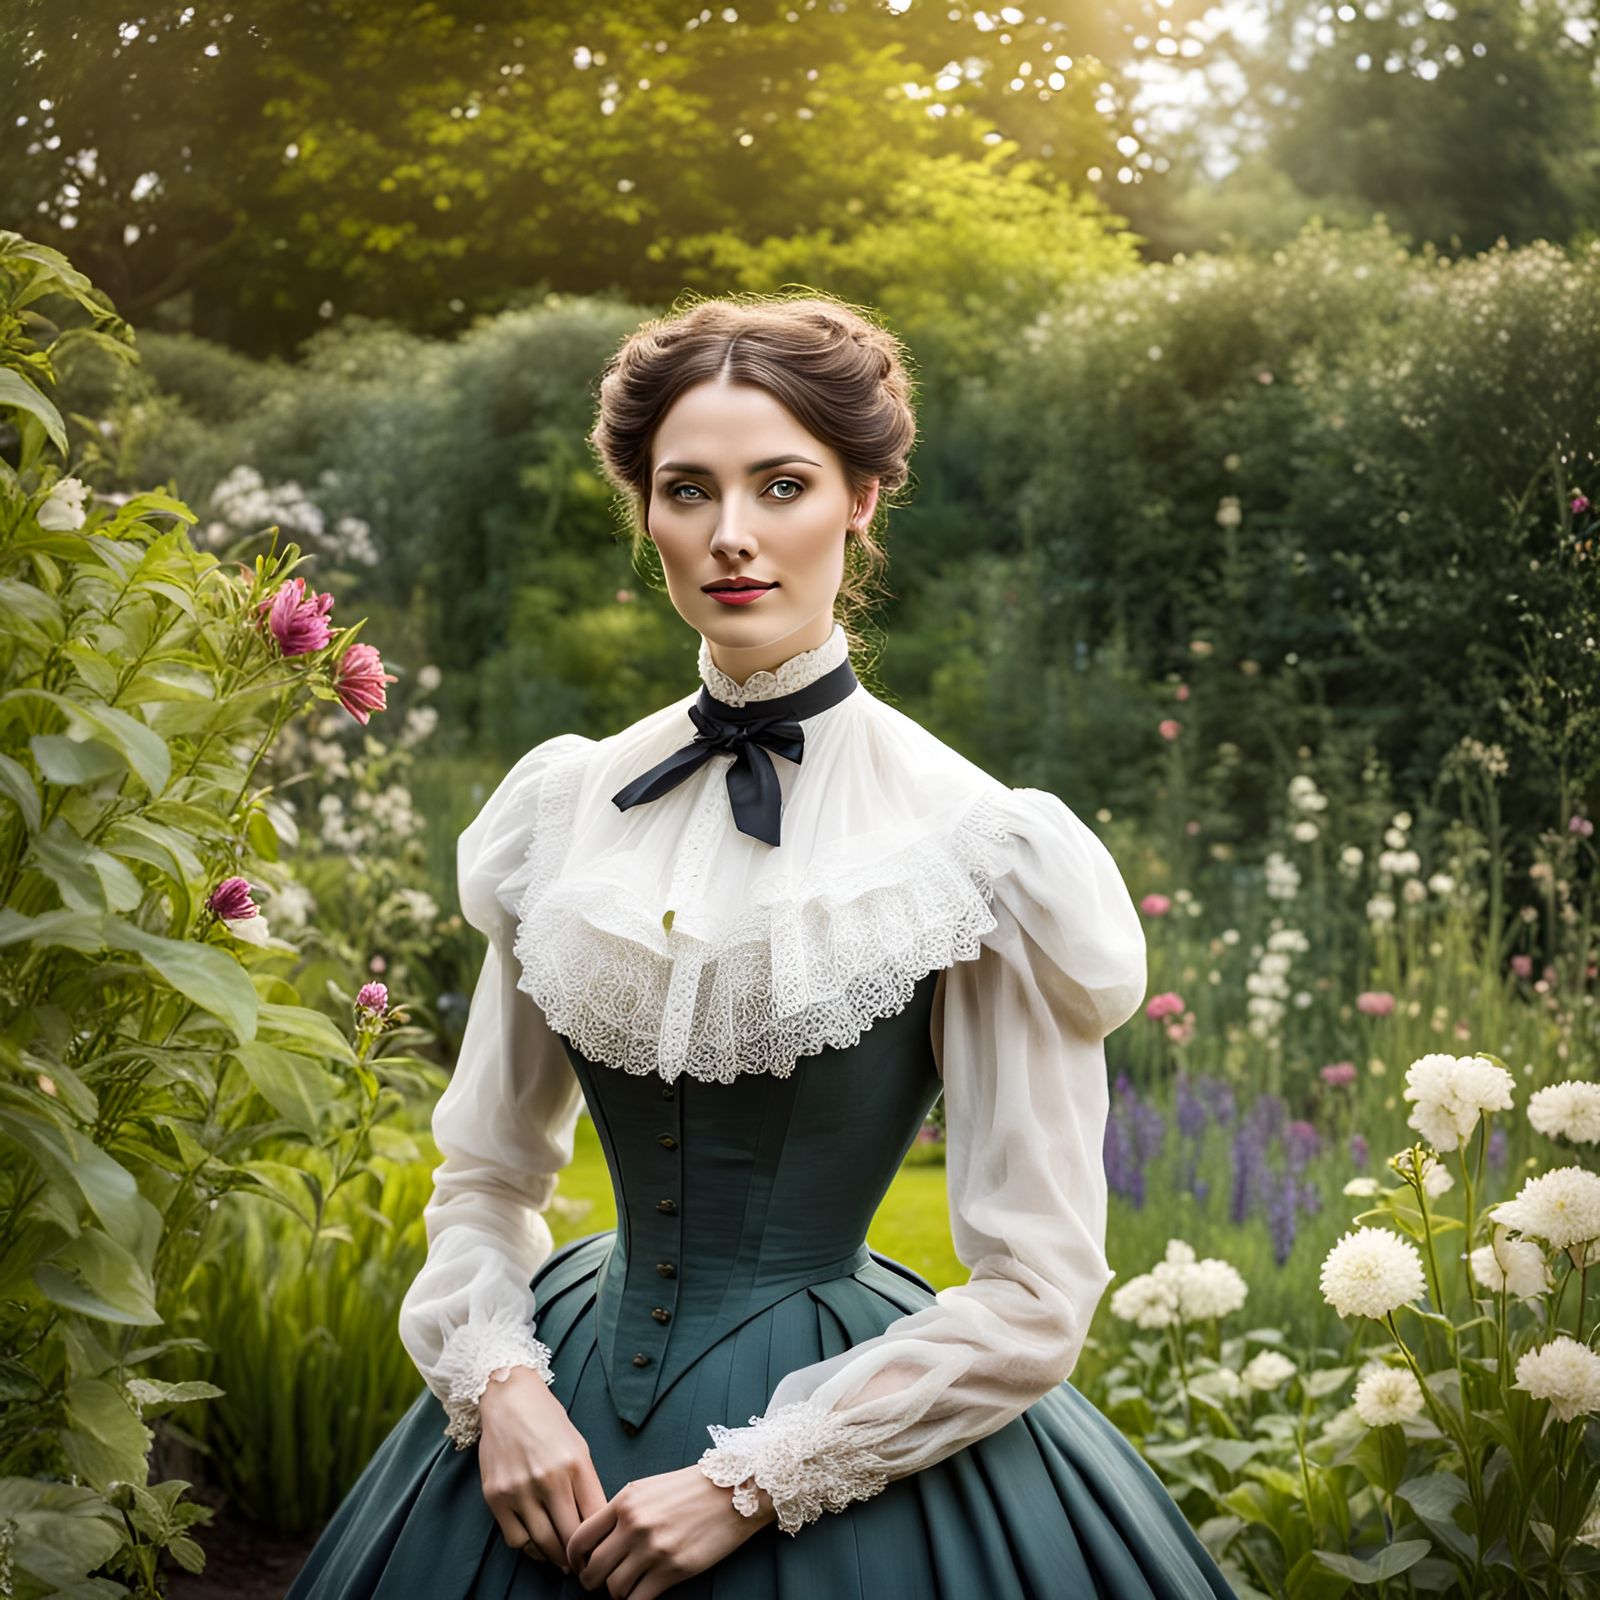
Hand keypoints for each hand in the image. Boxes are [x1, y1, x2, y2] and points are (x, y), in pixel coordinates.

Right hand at [477, 1366, 606, 1574]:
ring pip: (543, 1544)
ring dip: (555, 1557)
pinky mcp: (495, 1496)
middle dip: (580, 1556)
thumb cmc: (549, 1423)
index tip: (603, 1549)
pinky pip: (515, 1539)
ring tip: (562, 1559)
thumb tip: (595, 1523)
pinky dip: (529, 1547)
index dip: (601, 1539)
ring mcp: (519, 1489)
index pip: (595, 1517)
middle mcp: (548, 1479)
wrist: (509, 1399)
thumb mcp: (579, 1447)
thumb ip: (587, 1484)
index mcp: (575, 1464)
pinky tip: (537, 1542)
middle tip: (584, 1564)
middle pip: (570, 1537)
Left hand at [566, 1464, 776, 1597]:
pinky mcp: (673, 1569)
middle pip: (593, 1570)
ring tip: (627, 1586)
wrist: (734, 1489)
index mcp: (625, 1501)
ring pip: (613, 1590)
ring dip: (616, 1594)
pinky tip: (641, 1595)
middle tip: (602, 1583)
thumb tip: (598, 1542)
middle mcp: (634, 1524)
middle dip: (593, 1582)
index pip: (579, 1539)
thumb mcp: (649, 1488)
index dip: (574, 1560)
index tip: (580, 1567)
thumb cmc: (691, 1488)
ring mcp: (653, 1548)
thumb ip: (622, 1511)